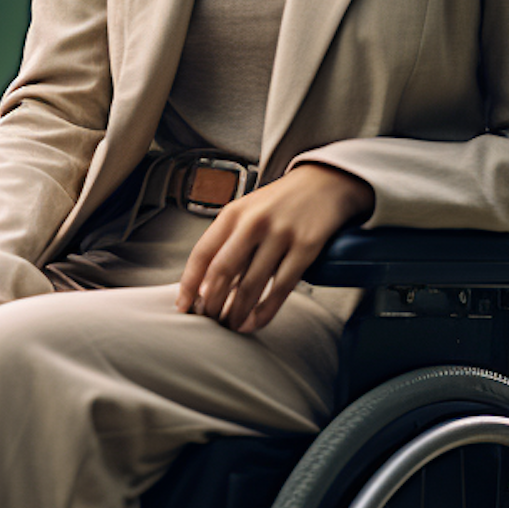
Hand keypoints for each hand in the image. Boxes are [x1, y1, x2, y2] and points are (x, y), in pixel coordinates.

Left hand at [175, 163, 372, 334]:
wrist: (325, 182)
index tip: (183, 307)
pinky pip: (280, 289)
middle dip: (212, 303)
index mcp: (234, 213)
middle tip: (210, 321)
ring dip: (236, 312)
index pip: (202, 253)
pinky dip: (264, 312)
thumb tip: (205, 287)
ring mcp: (281, 234)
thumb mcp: (248, 212)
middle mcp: (254, 222)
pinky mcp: (306, 247)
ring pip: (250, 285)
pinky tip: (254, 322)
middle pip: (222, 272)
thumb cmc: (281, 203)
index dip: (189, 284)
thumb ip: (228, 242)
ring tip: (231, 325)